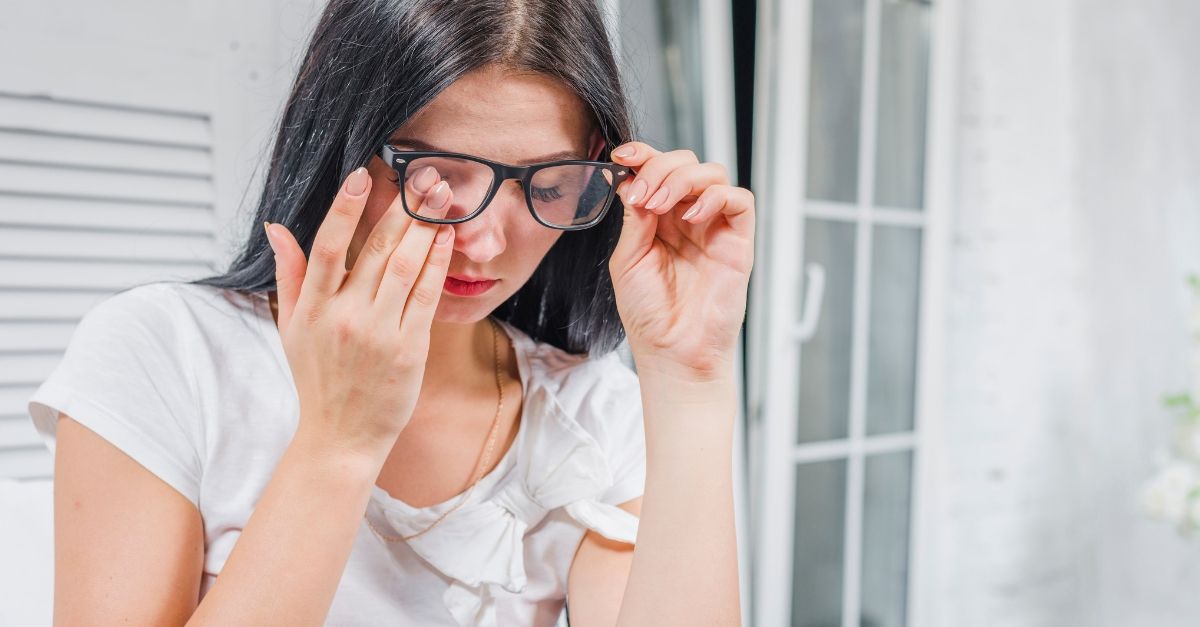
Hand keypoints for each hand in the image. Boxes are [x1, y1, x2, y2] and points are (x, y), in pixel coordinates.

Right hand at [263, 165, 454, 459]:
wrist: (341, 436)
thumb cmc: (317, 379)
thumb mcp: (291, 327)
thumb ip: (289, 274)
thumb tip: (276, 227)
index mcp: (312, 308)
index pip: (327, 246)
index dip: (346, 209)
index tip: (364, 176)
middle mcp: (344, 317)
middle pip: (376, 250)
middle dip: (403, 208)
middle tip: (425, 175)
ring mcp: (378, 333)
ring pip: (405, 267)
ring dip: (426, 227)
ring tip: (442, 196)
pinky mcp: (409, 349)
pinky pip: (425, 297)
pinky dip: (436, 264)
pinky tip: (445, 237)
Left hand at [608, 142, 754, 379]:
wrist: (671, 351)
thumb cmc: (648, 314)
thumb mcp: (627, 259)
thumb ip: (633, 220)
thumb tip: (634, 181)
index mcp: (658, 219)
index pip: (656, 171)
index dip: (642, 155)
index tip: (622, 155)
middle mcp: (687, 218)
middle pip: (685, 163)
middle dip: (660, 168)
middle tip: (643, 194)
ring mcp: (714, 228)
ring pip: (712, 173)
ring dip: (682, 178)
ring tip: (661, 204)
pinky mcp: (738, 242)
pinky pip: (739, 200)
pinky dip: (715, 197)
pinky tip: (691, 217)